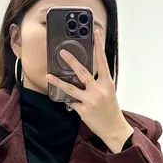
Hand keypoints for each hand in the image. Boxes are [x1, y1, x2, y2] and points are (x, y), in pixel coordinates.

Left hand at [45, 29, 133, 151]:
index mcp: (107, 83)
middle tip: (62, 52)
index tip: (95, 34)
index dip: (99, 47)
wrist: (114, 128)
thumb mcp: (109, 92)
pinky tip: (62, 97)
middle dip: (72, 61)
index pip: (102, 62)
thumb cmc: (111, 109)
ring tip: (48, 75)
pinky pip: (71, 102)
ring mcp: (90, 100)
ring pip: (71, 88)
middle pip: (83, 72)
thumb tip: (85, 74)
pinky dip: (68, 99)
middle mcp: (98, 90)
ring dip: (58, 81)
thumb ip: (99, 82)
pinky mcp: (82, 110)